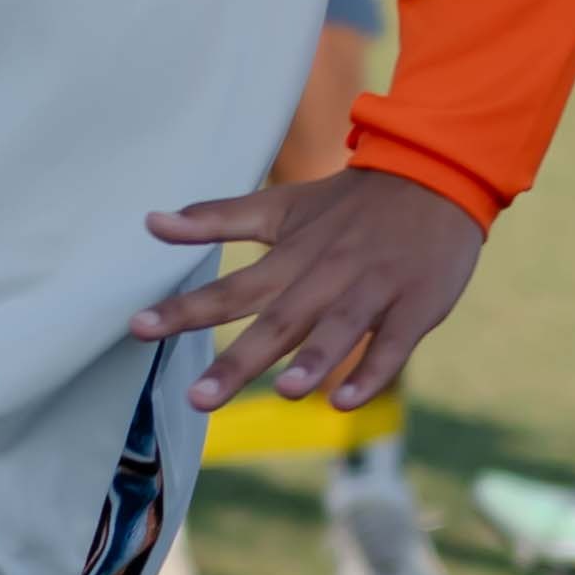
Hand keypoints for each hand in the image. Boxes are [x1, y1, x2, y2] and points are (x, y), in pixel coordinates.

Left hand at [132, 163, 488, 416]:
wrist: (436, 174)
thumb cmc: (350, 204)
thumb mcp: (282, 207)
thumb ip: (218, 219)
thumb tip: (149, 222)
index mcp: (291, 257)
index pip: (230, 289)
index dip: (184, 310)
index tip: (138, 328)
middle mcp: (326, 276)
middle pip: (278, 321)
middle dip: (238, 360)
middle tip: (199, 398)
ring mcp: (373, 290)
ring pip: (340, 328)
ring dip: (315, 359)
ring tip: (288, 392)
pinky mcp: (417, 305)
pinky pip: (395, 344)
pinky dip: (374, 371)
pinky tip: (348, 401)